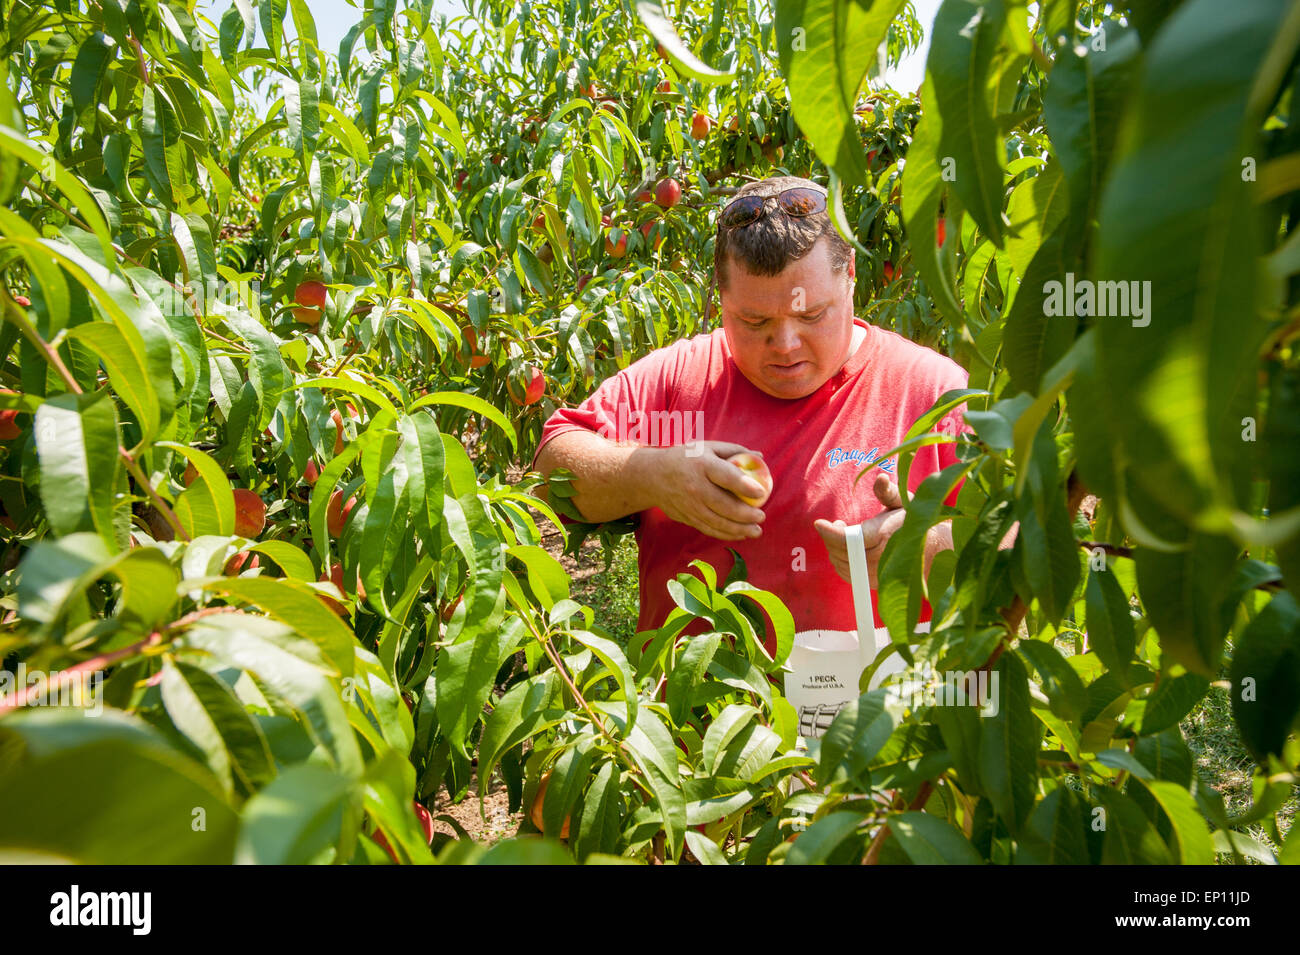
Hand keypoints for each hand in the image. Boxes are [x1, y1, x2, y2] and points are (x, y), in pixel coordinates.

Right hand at [651, 441, 768, 540]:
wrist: (653, 476)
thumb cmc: (687, 458)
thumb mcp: (708, 447)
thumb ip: (734, 451)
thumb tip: (760, 456)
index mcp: (702, 464)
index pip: (726, 476)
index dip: (744, 485)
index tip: (761, 493)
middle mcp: (695, 486)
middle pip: (723, 505)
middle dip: (745, 514)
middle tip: (761, 517)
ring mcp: (689, 505)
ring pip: (717, 522)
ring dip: (739, 529)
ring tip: (756, 531)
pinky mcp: (686, 517)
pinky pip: (708, 529)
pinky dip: (725, 534)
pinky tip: (740, 534)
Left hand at [815, 474, 906, 586]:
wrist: (933, 551)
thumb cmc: (914, 520)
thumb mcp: (904, 501)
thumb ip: (888, 492)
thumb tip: (880, 478)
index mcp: (885, 535)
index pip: (851, 539)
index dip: (831, 532)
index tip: (819, 523)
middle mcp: (881, 557)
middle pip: (842, 552)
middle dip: (832, 537)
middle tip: (837, 523)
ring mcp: (878, 573)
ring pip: (843, 564)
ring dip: (835, 549)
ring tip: (844, 534)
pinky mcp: (875, 583)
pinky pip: (849, 574)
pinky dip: (842, 561)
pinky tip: (848, 549)